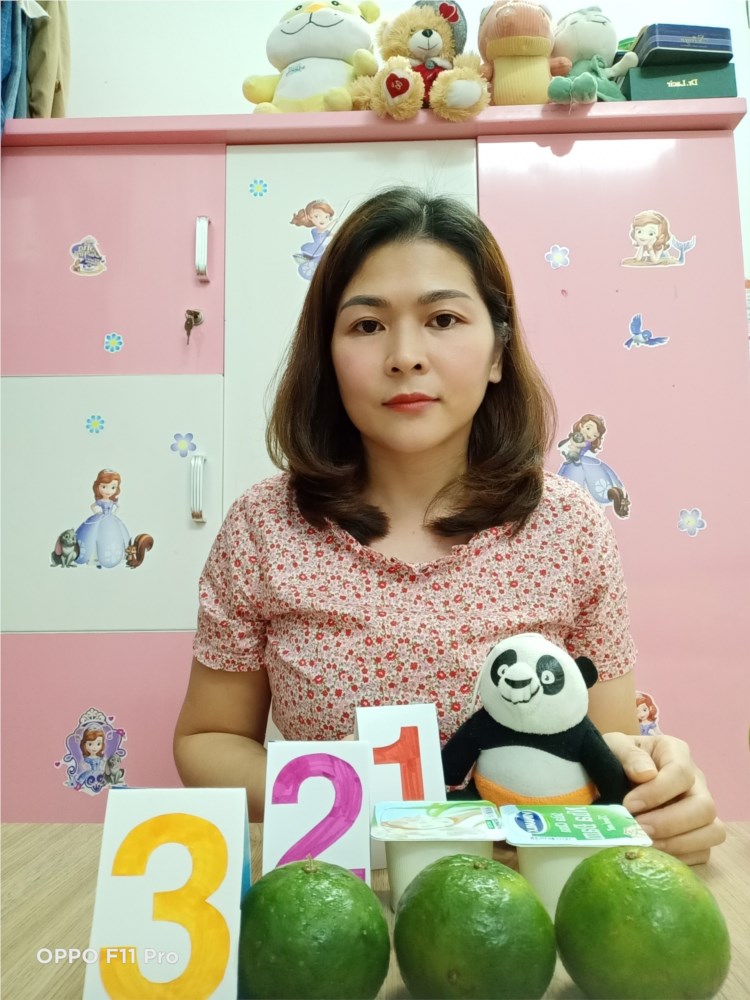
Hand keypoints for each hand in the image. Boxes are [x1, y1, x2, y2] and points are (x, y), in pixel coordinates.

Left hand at [603, 732, 725, 864]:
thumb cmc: (616, 757)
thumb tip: (646, 774)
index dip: (657, 792)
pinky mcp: (697, 834)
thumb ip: (629, 755)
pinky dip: (679, 858)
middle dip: (670, 823)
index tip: (629, 805)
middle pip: (704, 807)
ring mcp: (699, 809)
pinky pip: (702, 852)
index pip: (682, 772)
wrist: (613, 773)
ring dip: (678, 844)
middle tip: (638, 830)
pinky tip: (652, 855)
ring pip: (712, 832)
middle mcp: (696, 781)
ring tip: (646, 845)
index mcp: (676, 753)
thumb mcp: (614, 746)